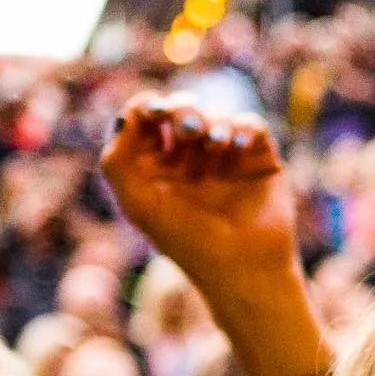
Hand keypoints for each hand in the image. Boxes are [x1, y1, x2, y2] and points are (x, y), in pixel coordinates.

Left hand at [102, 99, 303, 295]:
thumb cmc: (186, 241)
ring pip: (216, 114)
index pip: (147, 120)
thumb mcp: (138, 203)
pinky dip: (243, 128)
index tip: (150, 113)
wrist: (242, 268)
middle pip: (182, 109)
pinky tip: (237, 145)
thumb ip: (117, 159)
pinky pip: (250, 125)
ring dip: (213, 123)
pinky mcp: (258, 157)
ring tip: (216, 144)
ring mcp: (225, 156)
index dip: (146, 107)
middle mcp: (190, 158)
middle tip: (188, 130)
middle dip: (183, 110)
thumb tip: (126, 114)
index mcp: (157, 166)